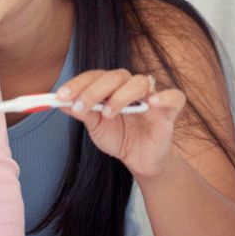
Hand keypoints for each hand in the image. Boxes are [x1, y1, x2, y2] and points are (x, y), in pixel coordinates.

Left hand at [56, 69, 185, 177]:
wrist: (141, 159)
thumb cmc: (118, 137)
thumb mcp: (96, 127)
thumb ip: (82, 113)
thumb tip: (61, 103)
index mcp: (110, 86)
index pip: (93, 76)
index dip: (77, 84)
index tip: (60, 97)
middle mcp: (129, 86)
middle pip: (114, 76)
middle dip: (93, 90)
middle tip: (80, 107)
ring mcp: (150, 95)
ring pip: (138, 82)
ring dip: (120, 96)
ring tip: (108, 114)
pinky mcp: (170, 109)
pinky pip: (173, 96)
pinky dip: (163, 96)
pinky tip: (152, 103)